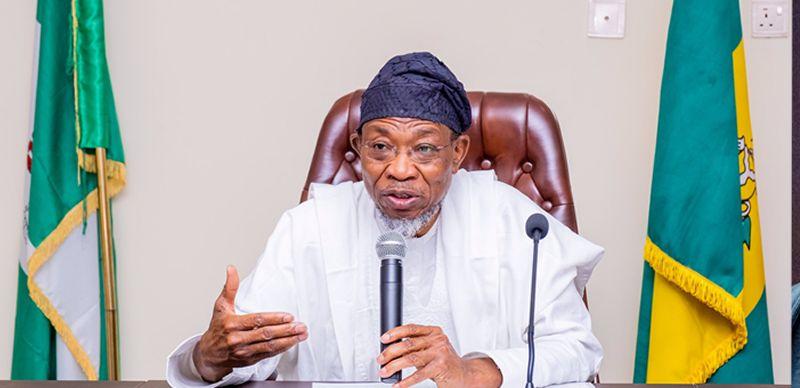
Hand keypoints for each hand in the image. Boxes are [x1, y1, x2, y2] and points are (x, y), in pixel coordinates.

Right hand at [192, 265, 307, 381]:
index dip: (274, 318)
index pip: (256, 320)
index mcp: (232, 324)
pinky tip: (291, 343)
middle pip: (265, 334)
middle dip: (285, 330)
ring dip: (287, 341)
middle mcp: (237, 339)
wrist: (208, 354)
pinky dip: (281, 349)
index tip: (289, 317)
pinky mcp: (249, 360)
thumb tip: (231, 269)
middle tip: (300, 326)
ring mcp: (243, 351)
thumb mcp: (221, 306)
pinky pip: (268, 355)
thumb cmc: (217, 328)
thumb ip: (229, 287)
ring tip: (301, 335)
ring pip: (269, 346)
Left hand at [377, 324, 501, 387]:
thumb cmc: (444, 363)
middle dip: (390, 352)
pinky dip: (406, 381)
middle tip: (381, 359)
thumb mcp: (431, 350)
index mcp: (434, 332)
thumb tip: (392, 351)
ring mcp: (440, 353)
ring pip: (411, 358)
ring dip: (394, 366)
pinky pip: (419, 374)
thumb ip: (415, 347)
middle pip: (408, 344)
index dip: (395, 332)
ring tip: (385, 372)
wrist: (464, 375)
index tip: (384, 338)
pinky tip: (399, 384)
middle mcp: (437, 340)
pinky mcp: (441, 366)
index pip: (411, 328)